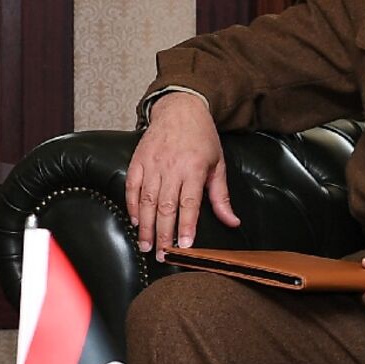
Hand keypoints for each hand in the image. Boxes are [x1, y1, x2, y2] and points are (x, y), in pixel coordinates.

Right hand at [125, 93, 239, 260]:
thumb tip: (232, 222)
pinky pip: (132, 186)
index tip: (183, 247)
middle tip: (162, 255)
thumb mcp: (218, 164)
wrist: (180, 108)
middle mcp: (171, 168)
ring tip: (146, 245)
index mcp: (194, 169)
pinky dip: (132, 205)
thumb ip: (221, 196)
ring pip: (146, 200)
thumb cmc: (202, 138)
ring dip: (145, 226)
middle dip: (163, 234)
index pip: (189, 204)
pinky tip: (135, 220)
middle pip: (165, 207)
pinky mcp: (138, 160)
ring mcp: (152, 164)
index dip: (186, 227)